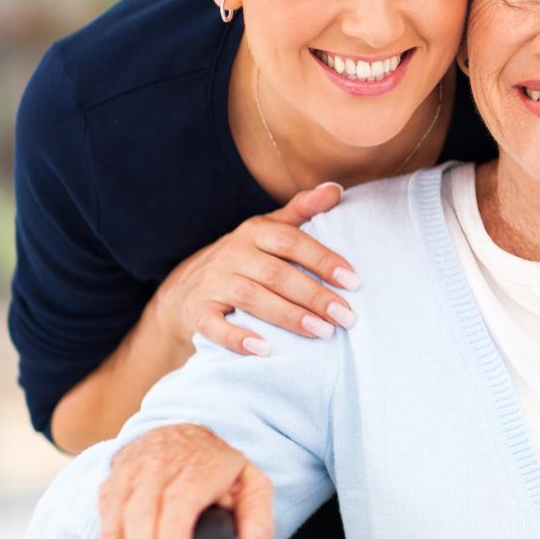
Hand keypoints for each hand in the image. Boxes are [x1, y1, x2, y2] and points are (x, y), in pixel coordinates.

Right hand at [98, 424, 272, 538]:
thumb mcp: (250, 483)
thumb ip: (256, 520)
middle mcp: (156, 470)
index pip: (179, 499)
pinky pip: (105, 530)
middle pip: (140, 517)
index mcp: (197, 467)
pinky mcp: (109, 491)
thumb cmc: (215, 464)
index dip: (171, 534)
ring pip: (116, 527)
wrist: (178, 434)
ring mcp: (128, 480)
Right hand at [154, 183, 357, 355]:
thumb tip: (336, 188)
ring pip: (251, 299)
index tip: (354, 282)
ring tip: (322, 332)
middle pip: (277, 274)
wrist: (185, 286)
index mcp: (254, 232)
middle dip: (314, 296)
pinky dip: (238, 338)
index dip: (323, 260)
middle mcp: (232, 255)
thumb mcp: (268, 229)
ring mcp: (212, 283)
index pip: (291, 241)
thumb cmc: (244, 257)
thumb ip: (302, 210)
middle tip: (346, 316)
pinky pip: (215, 326)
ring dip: (289, 316)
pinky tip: (265, 349)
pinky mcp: (197, 311)